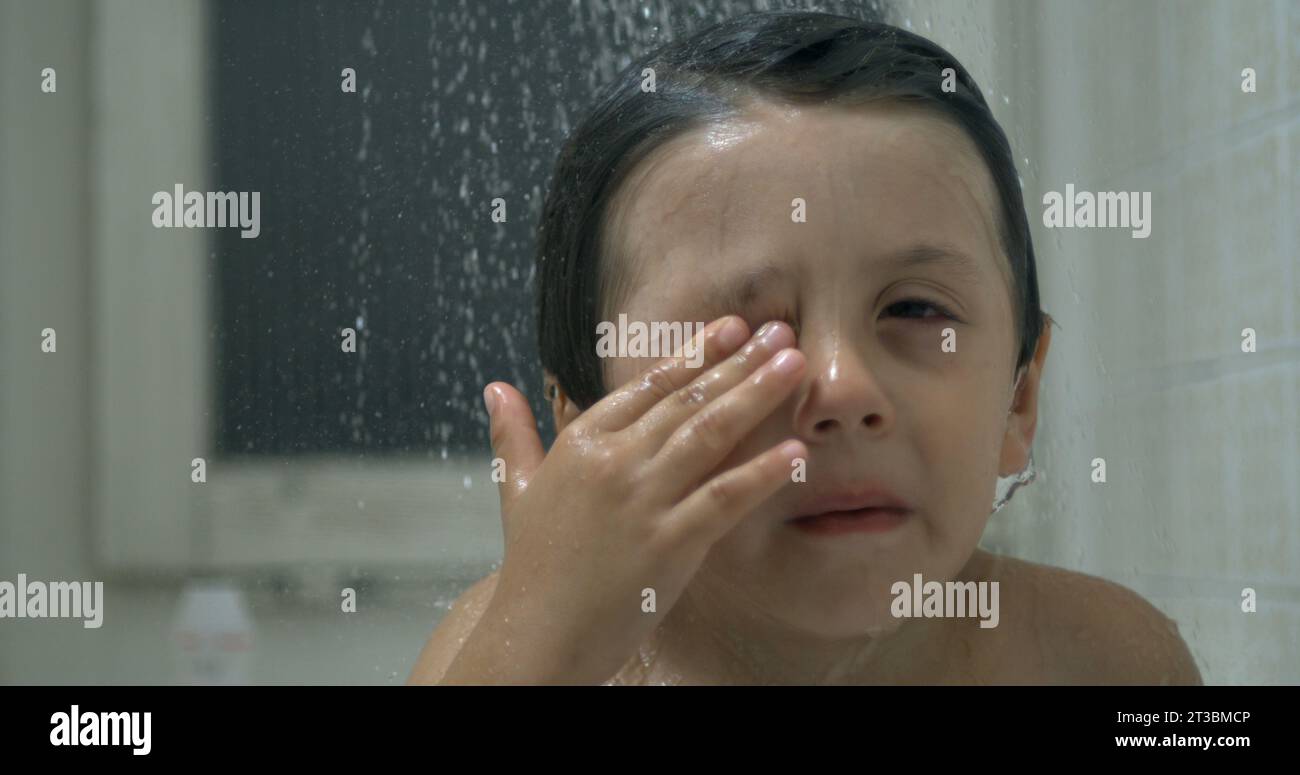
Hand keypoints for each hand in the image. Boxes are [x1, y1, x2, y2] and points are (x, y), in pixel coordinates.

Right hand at [443, 316, 804, 683]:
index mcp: (582, 443)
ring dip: (756, 395)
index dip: (695, 354)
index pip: (649, 386)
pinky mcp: (669, 543)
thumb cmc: (533, 564)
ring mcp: (643, 501)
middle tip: (782, 331)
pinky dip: (761, 473)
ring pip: (709, 434)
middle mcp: (614, 461)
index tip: (731, 328)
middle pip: (687, 400)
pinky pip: (724, 498)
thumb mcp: (515, 489)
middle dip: (739, 361)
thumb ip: (512, 435)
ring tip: (794, 364)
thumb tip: (495, 388)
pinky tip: (795, 452)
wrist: (538, 633)